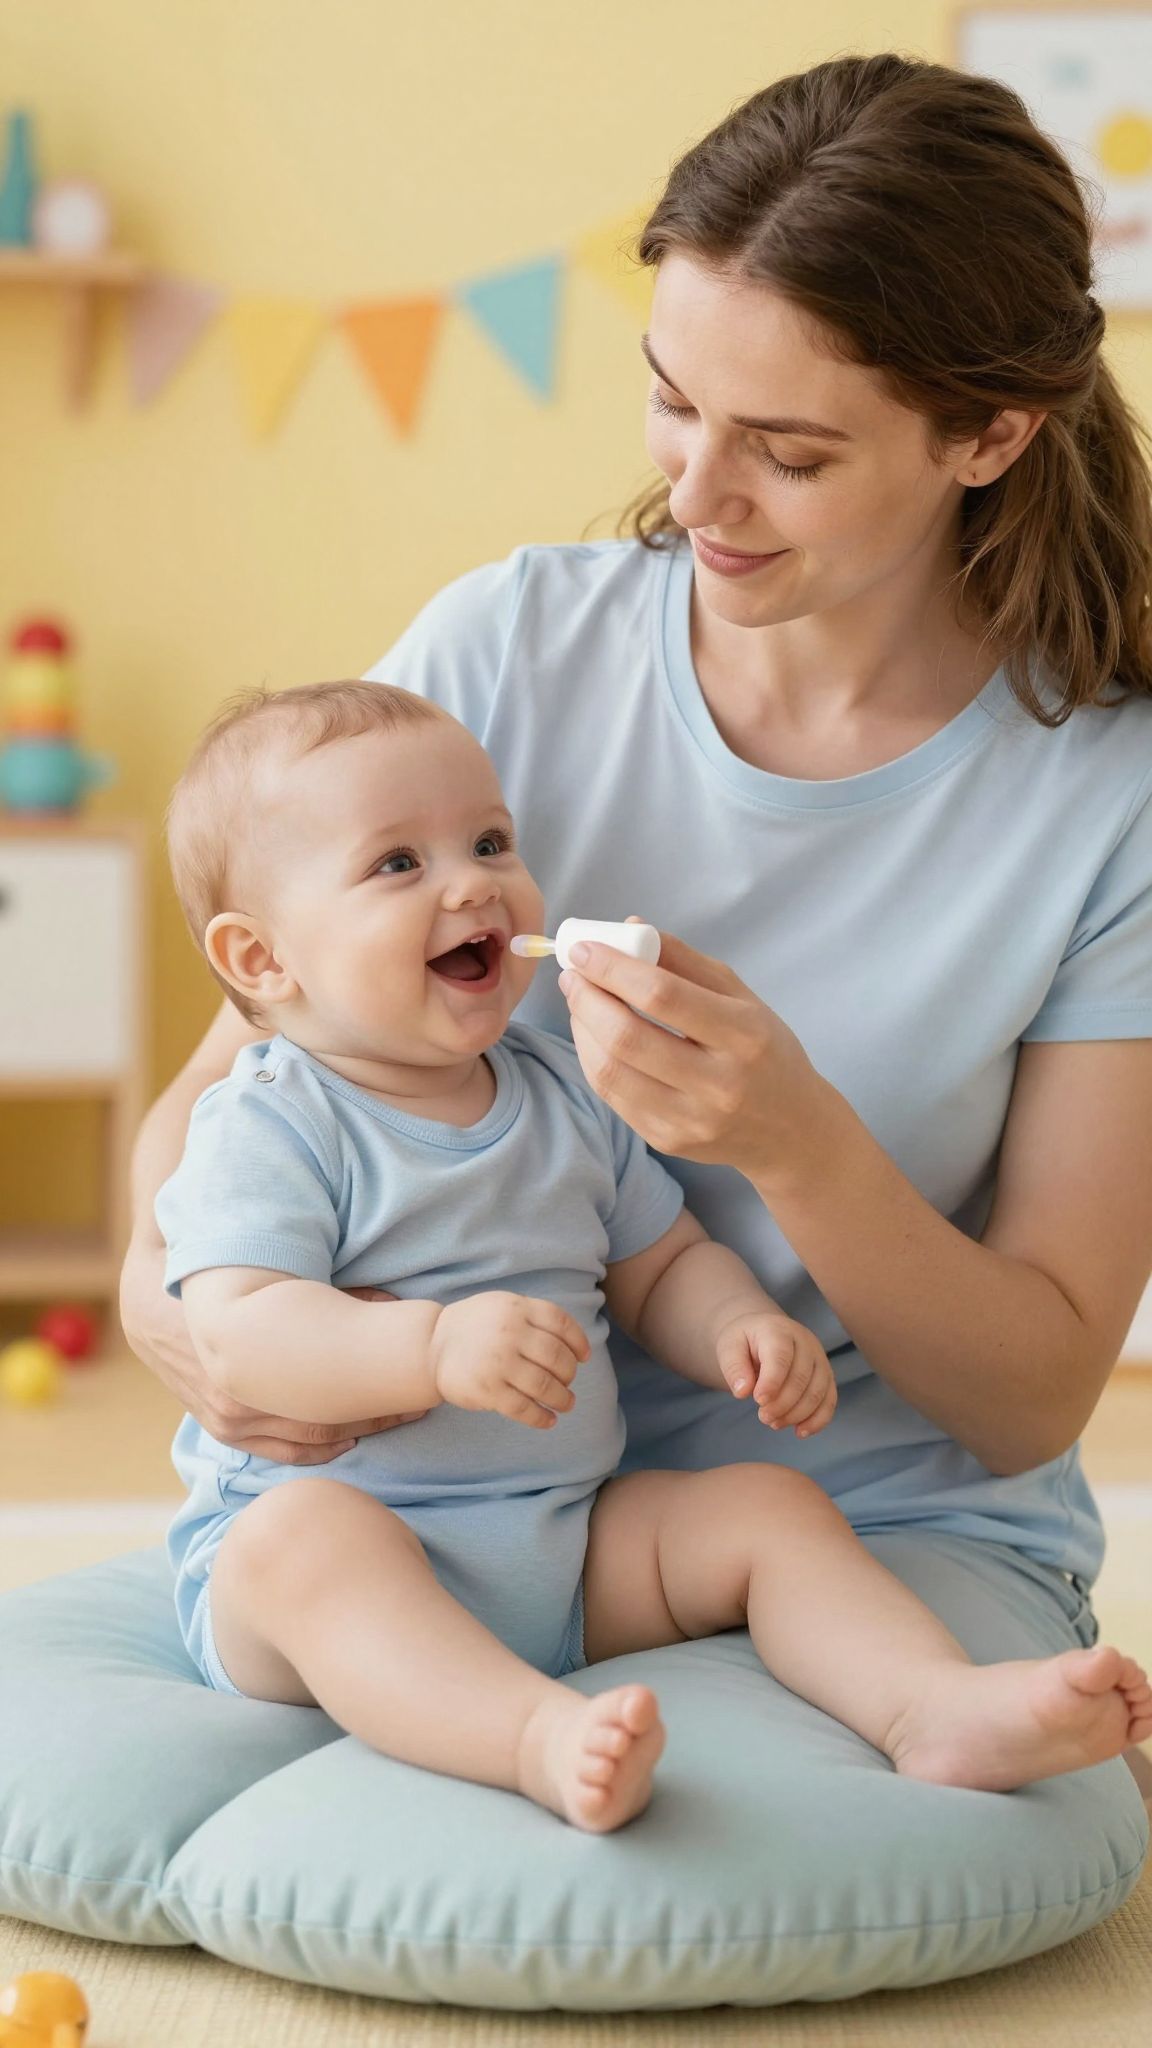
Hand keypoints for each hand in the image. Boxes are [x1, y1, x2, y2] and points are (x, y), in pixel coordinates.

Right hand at [119, 1234, 428, 1461]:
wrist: (154, 1305)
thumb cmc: (223, 1282)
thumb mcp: (275, 1283)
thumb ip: (331, 1295)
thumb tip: (393, 1304)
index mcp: (256, 1364)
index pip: (336, 1392)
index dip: (382, 1389)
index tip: (417, 1382)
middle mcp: (241, 1401)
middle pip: (328, 1420)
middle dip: (377, 1413)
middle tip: (417, 1405)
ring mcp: (230, 1420)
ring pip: (307, 1441)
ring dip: (353, 1432)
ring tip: (392, 1420)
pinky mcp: (223, 1429)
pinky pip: (280, 1451)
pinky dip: (318, 1448)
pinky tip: (348, 1439)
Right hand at [429, 1291, 590, 1429]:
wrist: (432, 1345)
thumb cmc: (476, 1325)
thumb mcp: (503, 1306)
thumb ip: (535, 1317)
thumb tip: (576, 1346)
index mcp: (517, 1308)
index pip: (561, 1323)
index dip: (578, 1342)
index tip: (584, 1357)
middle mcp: (510, 1333)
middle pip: (557, 1357)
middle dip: (569, 1374)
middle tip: (568, 1381)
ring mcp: (499, 1363)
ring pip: (545, 1386)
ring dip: (562, 1398)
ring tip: (566, 1403)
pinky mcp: (488, 1390)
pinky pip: (524, 1408)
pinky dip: (541, 1417)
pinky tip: (549, 1420)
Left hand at [557, 916, 826, 1182]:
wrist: (789, 1130)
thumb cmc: (764, 1051)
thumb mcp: (741, 996)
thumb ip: (685, 960)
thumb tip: (629, 926)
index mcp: (743, 1036)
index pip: (662, 996)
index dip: (613, 968)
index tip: (584, 949)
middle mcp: (718, 1084)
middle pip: (627, 1037)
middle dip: (586, 998)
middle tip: (573, 974)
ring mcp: (690, 1119)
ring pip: (609, 1071)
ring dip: (581, 1028)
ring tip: (579, 1001)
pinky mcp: (668, 1140)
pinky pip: (611, 1096)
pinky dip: (591, 1058)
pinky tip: (593, 1035)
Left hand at [716, 1310, 836, 1437]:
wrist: (763, 1332)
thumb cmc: (745, 1341)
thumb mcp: (729, 1347)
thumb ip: (733, 1367)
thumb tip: (743, 1392)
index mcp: (778, 1331)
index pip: (780, 1357)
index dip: (771, 1382)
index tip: (758, 1401)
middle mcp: (805, 1341)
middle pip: (801, 1378)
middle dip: (782, 1404)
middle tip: (763, 1417)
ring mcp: (819, 1358)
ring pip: (818, 1391)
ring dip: (797, 1414)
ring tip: (774, 1423)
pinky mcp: (826, 1375)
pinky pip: (829, 1400)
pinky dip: (817, 1420)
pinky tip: (799, 1432)